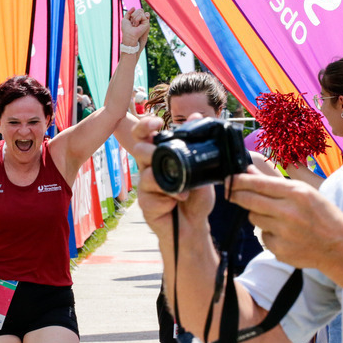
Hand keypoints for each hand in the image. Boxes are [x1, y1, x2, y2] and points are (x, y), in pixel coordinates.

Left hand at [120, 8, 149, 48]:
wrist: (129, 35)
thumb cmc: (126, 29)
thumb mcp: (125, 19)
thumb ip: (129, 13)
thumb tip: (134, 7)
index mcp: (137, 18)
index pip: (138, 10)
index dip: (133, 13)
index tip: (130, 20)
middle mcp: (142, 19)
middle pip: (139, 9)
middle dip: (133, 15)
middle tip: (132, 23)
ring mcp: (145, 20)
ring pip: (140, 11)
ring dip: (134, 18)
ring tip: (134, 25)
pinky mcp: (146, 22)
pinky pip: (141, 15)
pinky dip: (137, 19)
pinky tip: (136, 25)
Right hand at [130, 116, 213, 235]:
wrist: (195, 225)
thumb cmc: (195, 197)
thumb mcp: (202, 170)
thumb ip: (197, 146)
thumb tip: (197, 116)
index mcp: (161, 156)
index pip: (145, 135)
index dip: (145, 125)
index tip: (156, 123)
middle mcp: (150, 169)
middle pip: (140, 151)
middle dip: (150, 152)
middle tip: (160, 156)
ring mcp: (146, 187)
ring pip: (146, 176)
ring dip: (166, 184)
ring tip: (183, 193)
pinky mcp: (145, 204)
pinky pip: (150, 198)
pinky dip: (167, 201)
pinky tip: (174, 204)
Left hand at [227, 168, 342, 269]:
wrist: (340, 248)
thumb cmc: (323, 216)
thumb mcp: (306, 192)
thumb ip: (275, 182)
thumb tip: (249, 171)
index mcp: (297, 194)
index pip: (258, 184)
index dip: (238, 180)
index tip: (229, 178)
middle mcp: (288, 212)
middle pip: (248, 200)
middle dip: (236, 194)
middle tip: (231, 192)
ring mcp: (283, 233)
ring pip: (253, 218)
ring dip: (257, 214)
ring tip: (276, 216)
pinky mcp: (279, 250)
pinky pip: (262, 235)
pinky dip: (268, 233)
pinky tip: (285, 234)